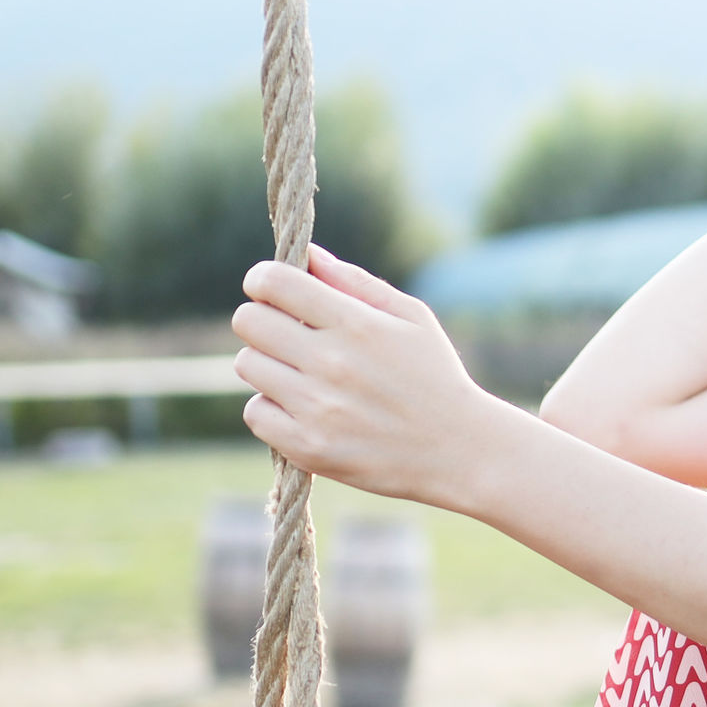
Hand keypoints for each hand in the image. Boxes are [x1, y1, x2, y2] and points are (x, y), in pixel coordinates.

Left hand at [230, 245, 514, 505]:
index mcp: (357, 324)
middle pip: (248, 321)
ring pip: (248, 365)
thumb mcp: (412, 318)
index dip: (262, 279)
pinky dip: (272, 409)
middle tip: (284, 333)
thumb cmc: (435, 377)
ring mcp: (317, 408)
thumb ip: (355, 282)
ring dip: (268, 364)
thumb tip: (308, 254)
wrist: (459, 452)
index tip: (268, 288)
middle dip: (262, 319)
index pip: (274, 283)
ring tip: (300, 374)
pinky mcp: (308, 448)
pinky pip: (255, 413)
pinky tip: (301, 408)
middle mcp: (332, 363)